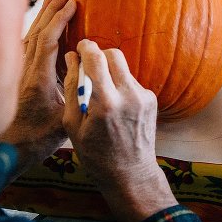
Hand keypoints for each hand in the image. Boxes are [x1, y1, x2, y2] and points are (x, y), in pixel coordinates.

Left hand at [0, 0, 75, 175]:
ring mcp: (19, 71)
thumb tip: (84, 72)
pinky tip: (42, 23)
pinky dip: (38, 28)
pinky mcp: (18, 75)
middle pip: (37, 31)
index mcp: (37, 79)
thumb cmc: (35, 139)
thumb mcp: (63, 122)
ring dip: (43, 16)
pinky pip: (28, 44)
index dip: (60, 20)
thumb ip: (74, 96)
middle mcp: (25, 70)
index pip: (48, 41)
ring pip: (31, 36)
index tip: (73, 4)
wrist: (7, 152)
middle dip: (51, 9)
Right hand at [62, 40, 176, 221]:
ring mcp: (144, 97)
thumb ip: (71, 88)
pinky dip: (121, 86)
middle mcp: (128, 95)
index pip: (96, 58)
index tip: (80, 47)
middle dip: (99, 56)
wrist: (131, 174)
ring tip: (102, 92)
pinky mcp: (152, 100)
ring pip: (124, 67)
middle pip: (114, 54)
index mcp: (106, 103)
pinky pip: (132, 82)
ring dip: (111, 72)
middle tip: (89, 67)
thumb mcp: (73, 124)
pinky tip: (116, 106)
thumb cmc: (95, 154)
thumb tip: (70, 58)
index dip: (86, 47)